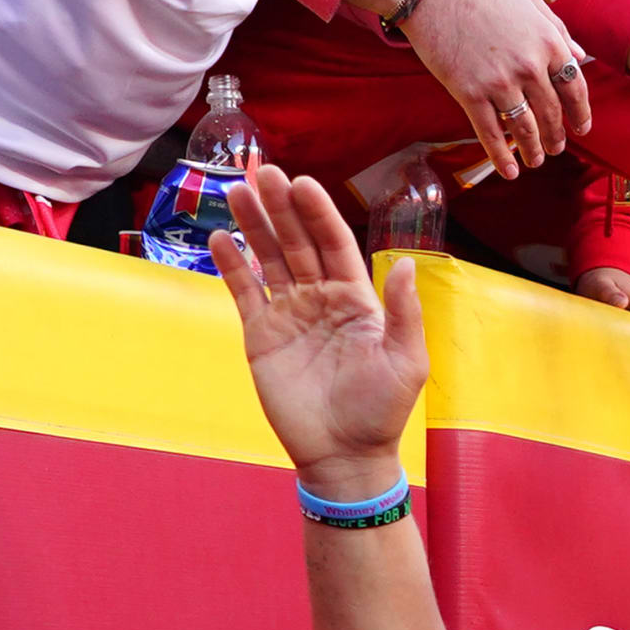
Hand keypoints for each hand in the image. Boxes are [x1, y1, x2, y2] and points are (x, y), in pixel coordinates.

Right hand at [217, 165, 425, 483]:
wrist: (344, 455)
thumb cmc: (381, 411)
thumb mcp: (406, 361)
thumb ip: (404, 312)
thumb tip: (408, 263)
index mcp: (356, 298)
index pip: (334, 243)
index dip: (318, 213)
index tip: (303, 184)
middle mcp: (321, 298)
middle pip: (297, 242)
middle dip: (281, 208)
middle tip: (264, 173)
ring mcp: (289, 315)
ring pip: (269, 260)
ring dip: (253, 226)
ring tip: (237, 191)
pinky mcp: (261, 336)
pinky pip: (244, 294)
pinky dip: (232, 266)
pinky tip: (221, 237)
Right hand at [398, 0, 586, 179]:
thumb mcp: (529, 0)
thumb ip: (556, 30)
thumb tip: (580, 58)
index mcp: (548, 42)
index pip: (574, 88)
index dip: (580, 113)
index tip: (581, 128)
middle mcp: (530, 66)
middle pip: (551, 113)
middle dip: (556, 136)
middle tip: (556, 148)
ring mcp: (500, 82)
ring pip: (525, 128)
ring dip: (533, 150)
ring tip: (536, 161)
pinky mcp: (470, 93)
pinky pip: (491, 134)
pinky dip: (502, 157)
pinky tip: (509, 172)